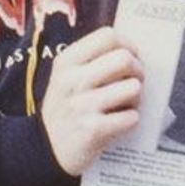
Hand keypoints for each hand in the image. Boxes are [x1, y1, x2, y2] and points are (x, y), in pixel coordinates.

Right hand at [41, 27, 142, 175]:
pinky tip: (120, 122)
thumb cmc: (66, 108)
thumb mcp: (67, 77)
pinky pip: (131, 117)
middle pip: (124, 59)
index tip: (131, 56)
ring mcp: (81, 106)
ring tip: (126, 104)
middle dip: (138, 70)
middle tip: (134, 81)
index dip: (128, 44)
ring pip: (133, 88)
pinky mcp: (92, 131)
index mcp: (66, 62)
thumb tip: (133, 52)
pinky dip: (131, 120)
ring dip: (136, 98)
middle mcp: (72, 81)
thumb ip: (93, 61)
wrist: (46, 150)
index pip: (107, 36)